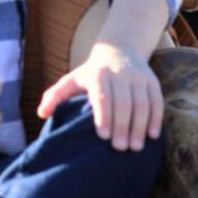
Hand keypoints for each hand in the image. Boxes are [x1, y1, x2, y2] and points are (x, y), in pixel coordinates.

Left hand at [36, 42, 162, 151]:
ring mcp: (138, 77)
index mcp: (98, 74)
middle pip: (124, 102)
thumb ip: (55, 96)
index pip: (102, 96)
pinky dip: (156, 119)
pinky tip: (152, 136)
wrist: (119, 49)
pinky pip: (156, 101)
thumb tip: (41, 114)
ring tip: (135, 148)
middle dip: (122, 126)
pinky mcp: (152, 81)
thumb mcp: (72, 80)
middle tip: (120, 148)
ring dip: (140, 127)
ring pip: (142, 103)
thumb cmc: (92, 73)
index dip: (104, 116)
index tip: (103, 137)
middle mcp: (120, 74)